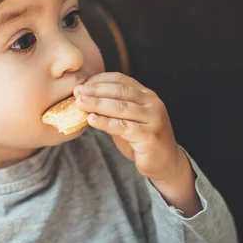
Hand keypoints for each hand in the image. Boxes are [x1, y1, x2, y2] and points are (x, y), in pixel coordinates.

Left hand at [74, 73, 201, 215]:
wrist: (165, 163)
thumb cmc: (141, 140)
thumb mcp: (126, 120)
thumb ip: (111, 110)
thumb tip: (84, 101)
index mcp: (146, 95)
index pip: (121, 80)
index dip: (100, 80)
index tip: (81, 84)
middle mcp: (152, 103)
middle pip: (120, 91)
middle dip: (95, 90)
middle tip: (76, 92)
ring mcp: (153, 119)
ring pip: (121, 107)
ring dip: (97, 104)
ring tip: (79, 103)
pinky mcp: (150, 136)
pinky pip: (123, 127)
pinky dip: (105, 123)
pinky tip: (91, 120)